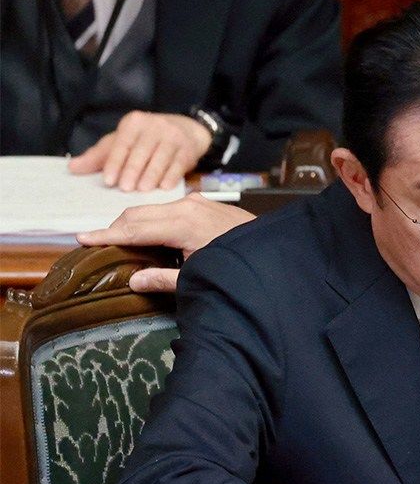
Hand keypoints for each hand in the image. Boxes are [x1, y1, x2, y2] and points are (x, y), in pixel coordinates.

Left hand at [68, 110, 212, 190]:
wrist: (187, 130)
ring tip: (143, 190)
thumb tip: (72, 168)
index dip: (115, 162)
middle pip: (141, 151)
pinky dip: (171, 176)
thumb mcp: (123, 142)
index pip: (122, 144)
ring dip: (152, 175)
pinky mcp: (188, 148)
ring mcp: (173, 136)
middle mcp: (155, 126)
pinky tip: (165, 186)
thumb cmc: (148, 139)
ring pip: (160, 158)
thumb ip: (100, 156)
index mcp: (134, 123)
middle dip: (133, 171)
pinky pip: (179, 163)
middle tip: (125, 188)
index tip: (109, 180)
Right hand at [77, 194, 254, 291]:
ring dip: (132, 223)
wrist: (274, 251)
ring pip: (151, 209)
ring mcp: (196, 202)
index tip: (82, 239)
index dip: (106, 235)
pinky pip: (166, 208)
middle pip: (138, 214)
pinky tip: (146, 233)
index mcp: (183, 224)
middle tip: (96, 243)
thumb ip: (166, 280)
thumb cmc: (238, 266)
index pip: (134, 229)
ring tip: (116, 239)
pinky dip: (150, 219)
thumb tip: (132, 281)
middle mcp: (187, 206)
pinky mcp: (202, 202)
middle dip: (115, 228)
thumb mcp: (201, 277)